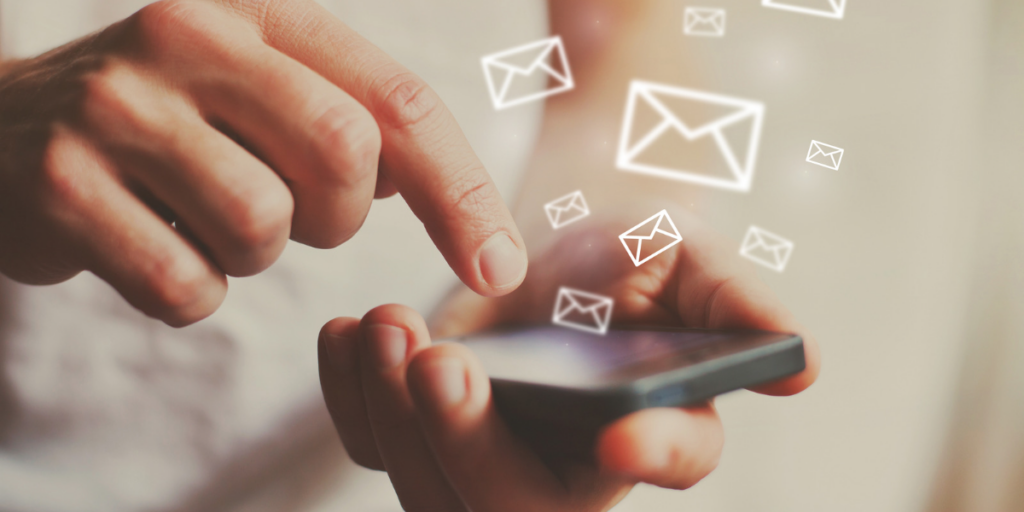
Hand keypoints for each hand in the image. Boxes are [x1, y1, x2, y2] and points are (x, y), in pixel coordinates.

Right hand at [0, 0, 526, 325]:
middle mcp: (187, 36)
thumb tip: (450, 199)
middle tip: (290, 212)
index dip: (462, 191)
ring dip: (251, 254)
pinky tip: (151, 244)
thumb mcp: (265, 92)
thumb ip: (356, 123)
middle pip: (344, 157)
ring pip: (262, 228)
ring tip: (201, 217)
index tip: (500, 267)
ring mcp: (116, 106)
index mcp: (260, 12)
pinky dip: (189, 290)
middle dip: (338, 217)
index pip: (397, 102)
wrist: (8, 128)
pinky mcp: (59, 183)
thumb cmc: (172, 120)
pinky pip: (185, 283)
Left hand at [317, 210, 819, 510]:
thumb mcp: (688, 258)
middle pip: (520, 508)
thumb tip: (802, 364)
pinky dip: (353, 401)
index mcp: (657, 424)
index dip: (656, 455)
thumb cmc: (631, 250)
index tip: (619, 432)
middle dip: (467, 445)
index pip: (672, 459)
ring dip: (397, 418)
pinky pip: (379, 449)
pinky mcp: (432, 435)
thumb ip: (736, 304)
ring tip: (383, 325)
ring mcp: (494, 458)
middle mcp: (573, 465)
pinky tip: (349, 337)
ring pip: (436, 491)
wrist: (557, 241)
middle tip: (434, 357)